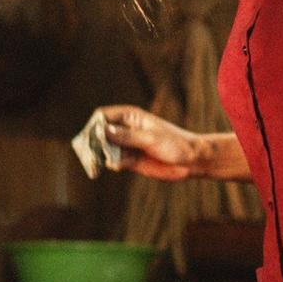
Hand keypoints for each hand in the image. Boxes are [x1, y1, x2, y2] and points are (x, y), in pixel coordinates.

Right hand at [97, 104, 217, 181]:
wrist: (191, 161)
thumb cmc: (175, 143)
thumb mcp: (151, 138)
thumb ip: (128, 136)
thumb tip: (104, 131)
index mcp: (129, 117)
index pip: (103, 115)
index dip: (94, 124)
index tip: (93, 135)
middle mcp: (124, 130)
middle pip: (100, 132)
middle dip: (94, 141)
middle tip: (90, 151)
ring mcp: (126, 145)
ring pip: (105, 148)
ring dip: (100, 154)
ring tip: (99, 160)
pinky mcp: (129, 161)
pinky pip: (114, 161)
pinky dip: (110, 164)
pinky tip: (115, 166)